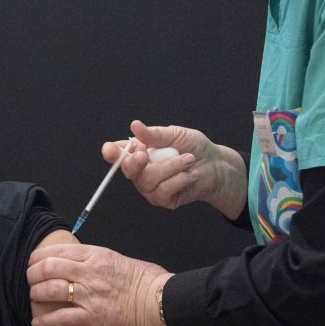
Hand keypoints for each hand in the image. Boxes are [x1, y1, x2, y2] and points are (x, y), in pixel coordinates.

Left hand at [27, 243, 174, 325]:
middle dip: (33, 273)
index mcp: (95, 254)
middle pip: (48, 267)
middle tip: (30, 279)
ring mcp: (89, 294)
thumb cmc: (144, 280)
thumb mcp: (116, 258)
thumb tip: (77, 262)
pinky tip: (37, 322)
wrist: (159, 301)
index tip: (34, 261)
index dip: (39, 256)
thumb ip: (94, 259)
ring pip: (50, 290)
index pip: (58, 250)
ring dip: (36, 293)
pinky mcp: (92, 317)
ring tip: (34, 296)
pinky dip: (46, 321)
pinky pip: (62, 318)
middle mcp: (89, 272)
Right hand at [105, 120, 247, 218]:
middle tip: (144, 155)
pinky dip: (179, 179)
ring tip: (188, 159)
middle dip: (135, 163)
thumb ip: (154, 134)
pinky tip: (190, 174)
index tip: (109, 149)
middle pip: (128, 170)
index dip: (111, 152)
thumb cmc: (194, 147)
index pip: (119, 153)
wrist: (215, 166)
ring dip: (170, 167)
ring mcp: (150, 187)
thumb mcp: (175, 134)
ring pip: (147, 180)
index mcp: (139, 151)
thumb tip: (134, 125)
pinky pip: (163, 191)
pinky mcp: (163, 200)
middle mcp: (141, 170)